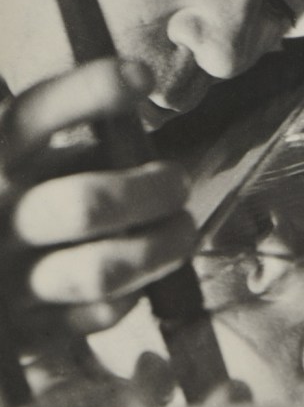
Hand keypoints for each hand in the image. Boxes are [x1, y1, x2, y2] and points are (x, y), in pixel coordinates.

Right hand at [0, 57, 195, 347]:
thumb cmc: (13, 207)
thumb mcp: (21, 162)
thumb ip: (63, 141)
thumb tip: (134, 103)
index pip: (33, 116)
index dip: (90, 91)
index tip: (142, 76)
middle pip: (87, 205)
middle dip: (150, 191)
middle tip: (178, 182)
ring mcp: (10, 280)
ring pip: (102, 269)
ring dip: (160, 248)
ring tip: (183, 229)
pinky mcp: (30, 330)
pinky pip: (99, 313)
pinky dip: (131, 293)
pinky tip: (139, 277)